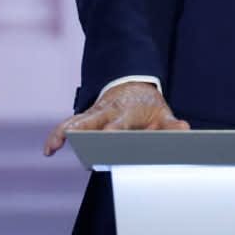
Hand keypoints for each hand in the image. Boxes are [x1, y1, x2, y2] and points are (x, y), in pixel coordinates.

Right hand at [42, 81, 189, 156]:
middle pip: (92, 121)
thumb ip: (171, 124)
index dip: (113, 131)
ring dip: (63, 133)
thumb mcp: (162, 113)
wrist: (133, 85)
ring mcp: (95, 114)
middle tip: (76, 144)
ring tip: (51, 148)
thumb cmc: (148, 105)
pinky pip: (69, 125)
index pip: (118, 123)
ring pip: (76, 121)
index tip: (108, 138)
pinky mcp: (86, 119)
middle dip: (84, 133)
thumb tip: (184, 130)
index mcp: (127, 111)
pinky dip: (57, 135)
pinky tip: (49, 150)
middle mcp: (108, 111)